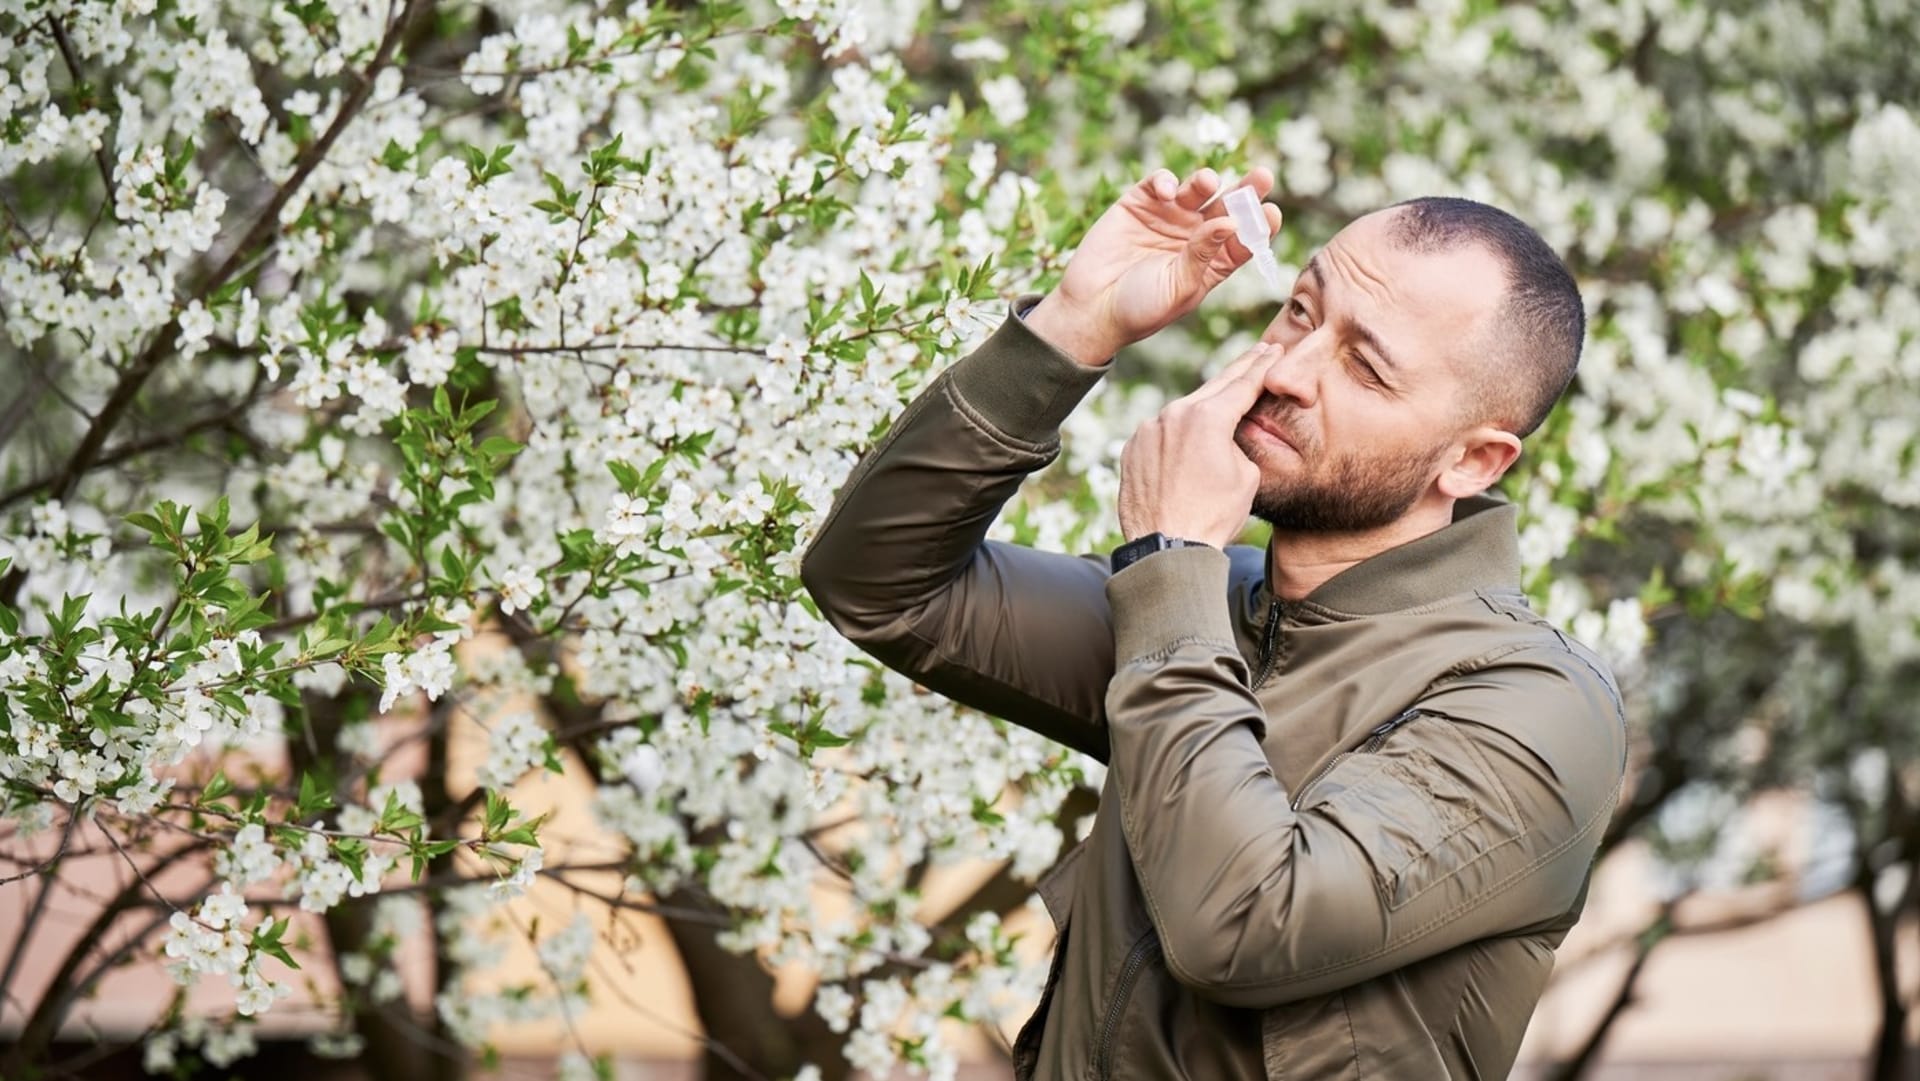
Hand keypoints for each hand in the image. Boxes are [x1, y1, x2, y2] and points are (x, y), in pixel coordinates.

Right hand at [1026, 167, 1282, 365]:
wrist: (1092, 309)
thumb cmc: (1141, 309)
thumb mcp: (1180, 287)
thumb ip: (1203, 254)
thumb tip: (1230, 222)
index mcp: (1212, 261)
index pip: (1245, 238)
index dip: (1259, 225)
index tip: (1270, 213)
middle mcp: (1195, 236)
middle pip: (1228, 206)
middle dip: (1245, 191)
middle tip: (1261, 176)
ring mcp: (1169, 217)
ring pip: (1197, 190)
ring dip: (1205, 181)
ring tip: (1207, 182)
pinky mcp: (1139, 204)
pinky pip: (1159, 183)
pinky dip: (1165, 181)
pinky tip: (1167, 190)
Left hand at [1117, 341, 1278, 546]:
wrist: (1167, 549)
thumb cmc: (1213, 517)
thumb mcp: (1246, 475)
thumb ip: (1238, 440)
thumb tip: (1224, 435)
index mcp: (1208, 417)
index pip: (1242, 384)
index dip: (1261, 366)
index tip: (1272, 349)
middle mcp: (1174, 414)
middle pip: (1213, 387)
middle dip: (1237, 371)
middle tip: (1257, 352)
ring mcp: (1148, 430)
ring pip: (1183, 410)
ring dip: (1203, 408)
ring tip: (1223, 402)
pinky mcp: (1132, 447)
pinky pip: (1160, 432)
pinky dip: (1176, 432)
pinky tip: (1188, 442)